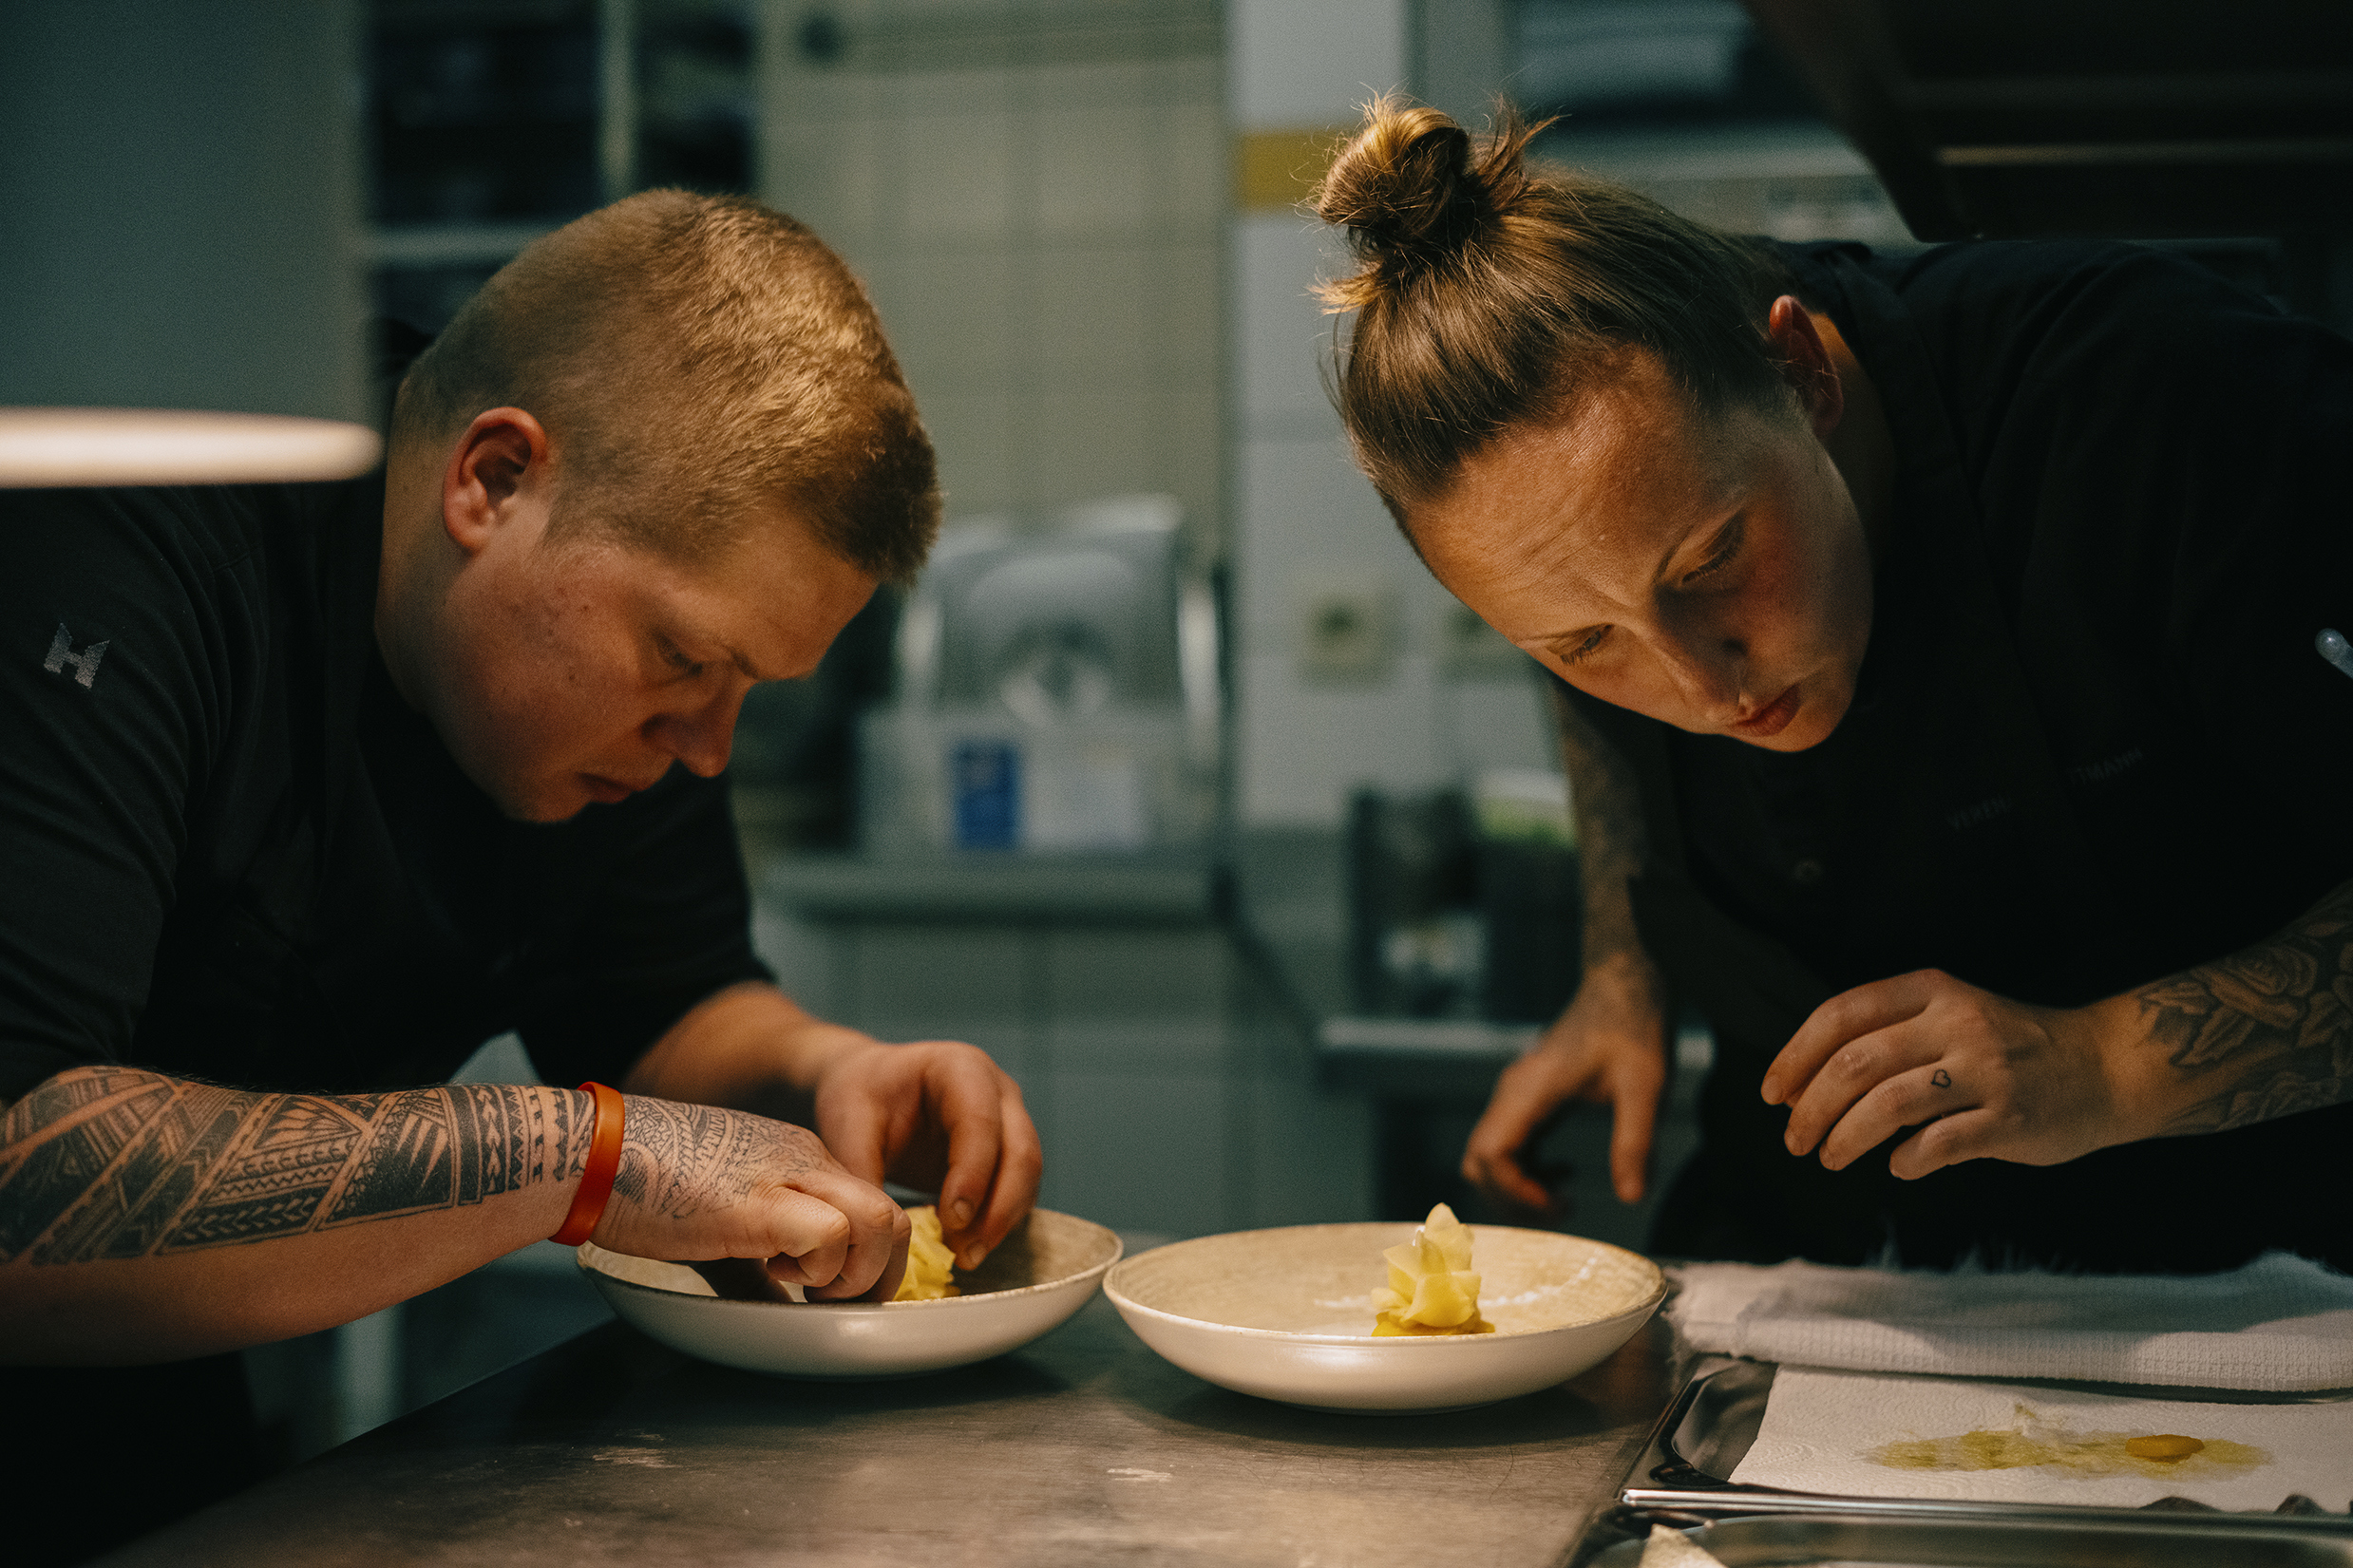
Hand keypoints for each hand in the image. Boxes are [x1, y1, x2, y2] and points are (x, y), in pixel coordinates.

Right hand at [592, 1096, 910, 1301]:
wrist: (585, 1153)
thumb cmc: (636, 1185)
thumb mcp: (718, 1220)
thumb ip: (758, 1263)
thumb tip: (782, 1313)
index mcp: (798, 1158)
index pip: (874, 1204)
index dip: (867, 1261)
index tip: (825, 1290)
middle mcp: (805, 1159)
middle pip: (894, 1213)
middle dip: (880, 1275)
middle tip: (828, 1300)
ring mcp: (787, 1176)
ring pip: (882, 1220)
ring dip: (856, 1275)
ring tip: (803, 1288)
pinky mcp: (759, 1205)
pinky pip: (831, 1234)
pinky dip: (819, 1271)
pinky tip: (775, 1277)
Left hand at [813, 1039, 1041, 1269]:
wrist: (866, 1089)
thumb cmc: (857, 1097)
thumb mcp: (848, 1126)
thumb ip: (863, 1173)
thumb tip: (883, 1233)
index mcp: (960, 1069)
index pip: (981, 1122)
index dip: (972, 1175)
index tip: (950, 1221)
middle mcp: (997, 1091)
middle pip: (1021, 1151)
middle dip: (999, 1207)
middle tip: (967, 1253)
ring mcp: (1008, 1121)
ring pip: (1027, 1176)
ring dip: (1002, 1221)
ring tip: (965, 1257)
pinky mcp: (1006, 1152)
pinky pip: (1019, 1190)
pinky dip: (999, 1221)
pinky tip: (967, 1246)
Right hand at [1462, 953, 1668, 1209]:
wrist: (1624, 985)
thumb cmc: (1634, 1027)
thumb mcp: (1644, 1087)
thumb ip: (1635, 1143)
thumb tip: (1631, 1198)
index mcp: (1530, 1089)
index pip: (1492, 1155)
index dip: (1517, 1193)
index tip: (1561, 1208)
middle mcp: (1512, 1093)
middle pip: (1478, 1161)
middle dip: (1510, 1199)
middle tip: (1558, 1216)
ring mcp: (1516, 1095)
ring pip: (1487, 1156)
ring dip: (1516, 1188)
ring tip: (1562, 1204)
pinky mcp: (1528, 1097)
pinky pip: (1508, 1145)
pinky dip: (1526, 1171)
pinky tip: (1565, 1176)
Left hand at [1762, 968, 2126, 1178]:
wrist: (2105, 1066)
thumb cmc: (2009, 1047)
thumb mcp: (1950, 1016)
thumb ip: (1886, 1038)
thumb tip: (1801, 1085)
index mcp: (1931, 992)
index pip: (1840, 1014)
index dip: (1795, 1055)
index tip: (1773, 1092)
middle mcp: (1956, 1024)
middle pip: (1855, 1063)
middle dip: (1811, 1106)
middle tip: (1793, 1138)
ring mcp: (1986, 1071)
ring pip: (1888, 1105)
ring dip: (1845, 1138)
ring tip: (1830, 1157)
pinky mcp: (2011, 1119)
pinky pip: (1939, 1144)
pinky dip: (1906, 1160)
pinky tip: (1898, 1166)